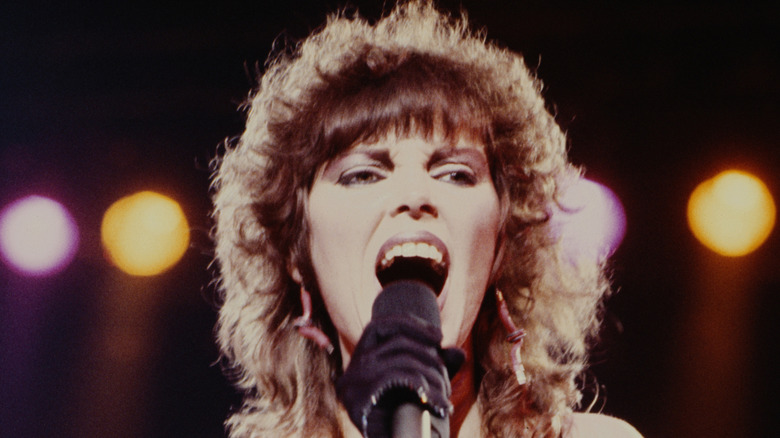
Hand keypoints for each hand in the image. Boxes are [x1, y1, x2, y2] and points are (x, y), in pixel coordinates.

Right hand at [336, 313, 464, 437]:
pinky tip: (439, 404)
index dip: (409, 323)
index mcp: (360, 361)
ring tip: (445, 397)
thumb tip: (459, 353)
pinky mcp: (357, 400)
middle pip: (396, 342)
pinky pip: (395, 378)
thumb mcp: (418, 389)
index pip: (379, 325)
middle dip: (429, 355)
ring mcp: (351, 384)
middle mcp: (351, 369)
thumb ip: (435, 369)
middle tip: (446, 378)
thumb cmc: (401, 422)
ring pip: (401, 360)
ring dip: (432, 376)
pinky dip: (423, 388)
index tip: (439, 336)